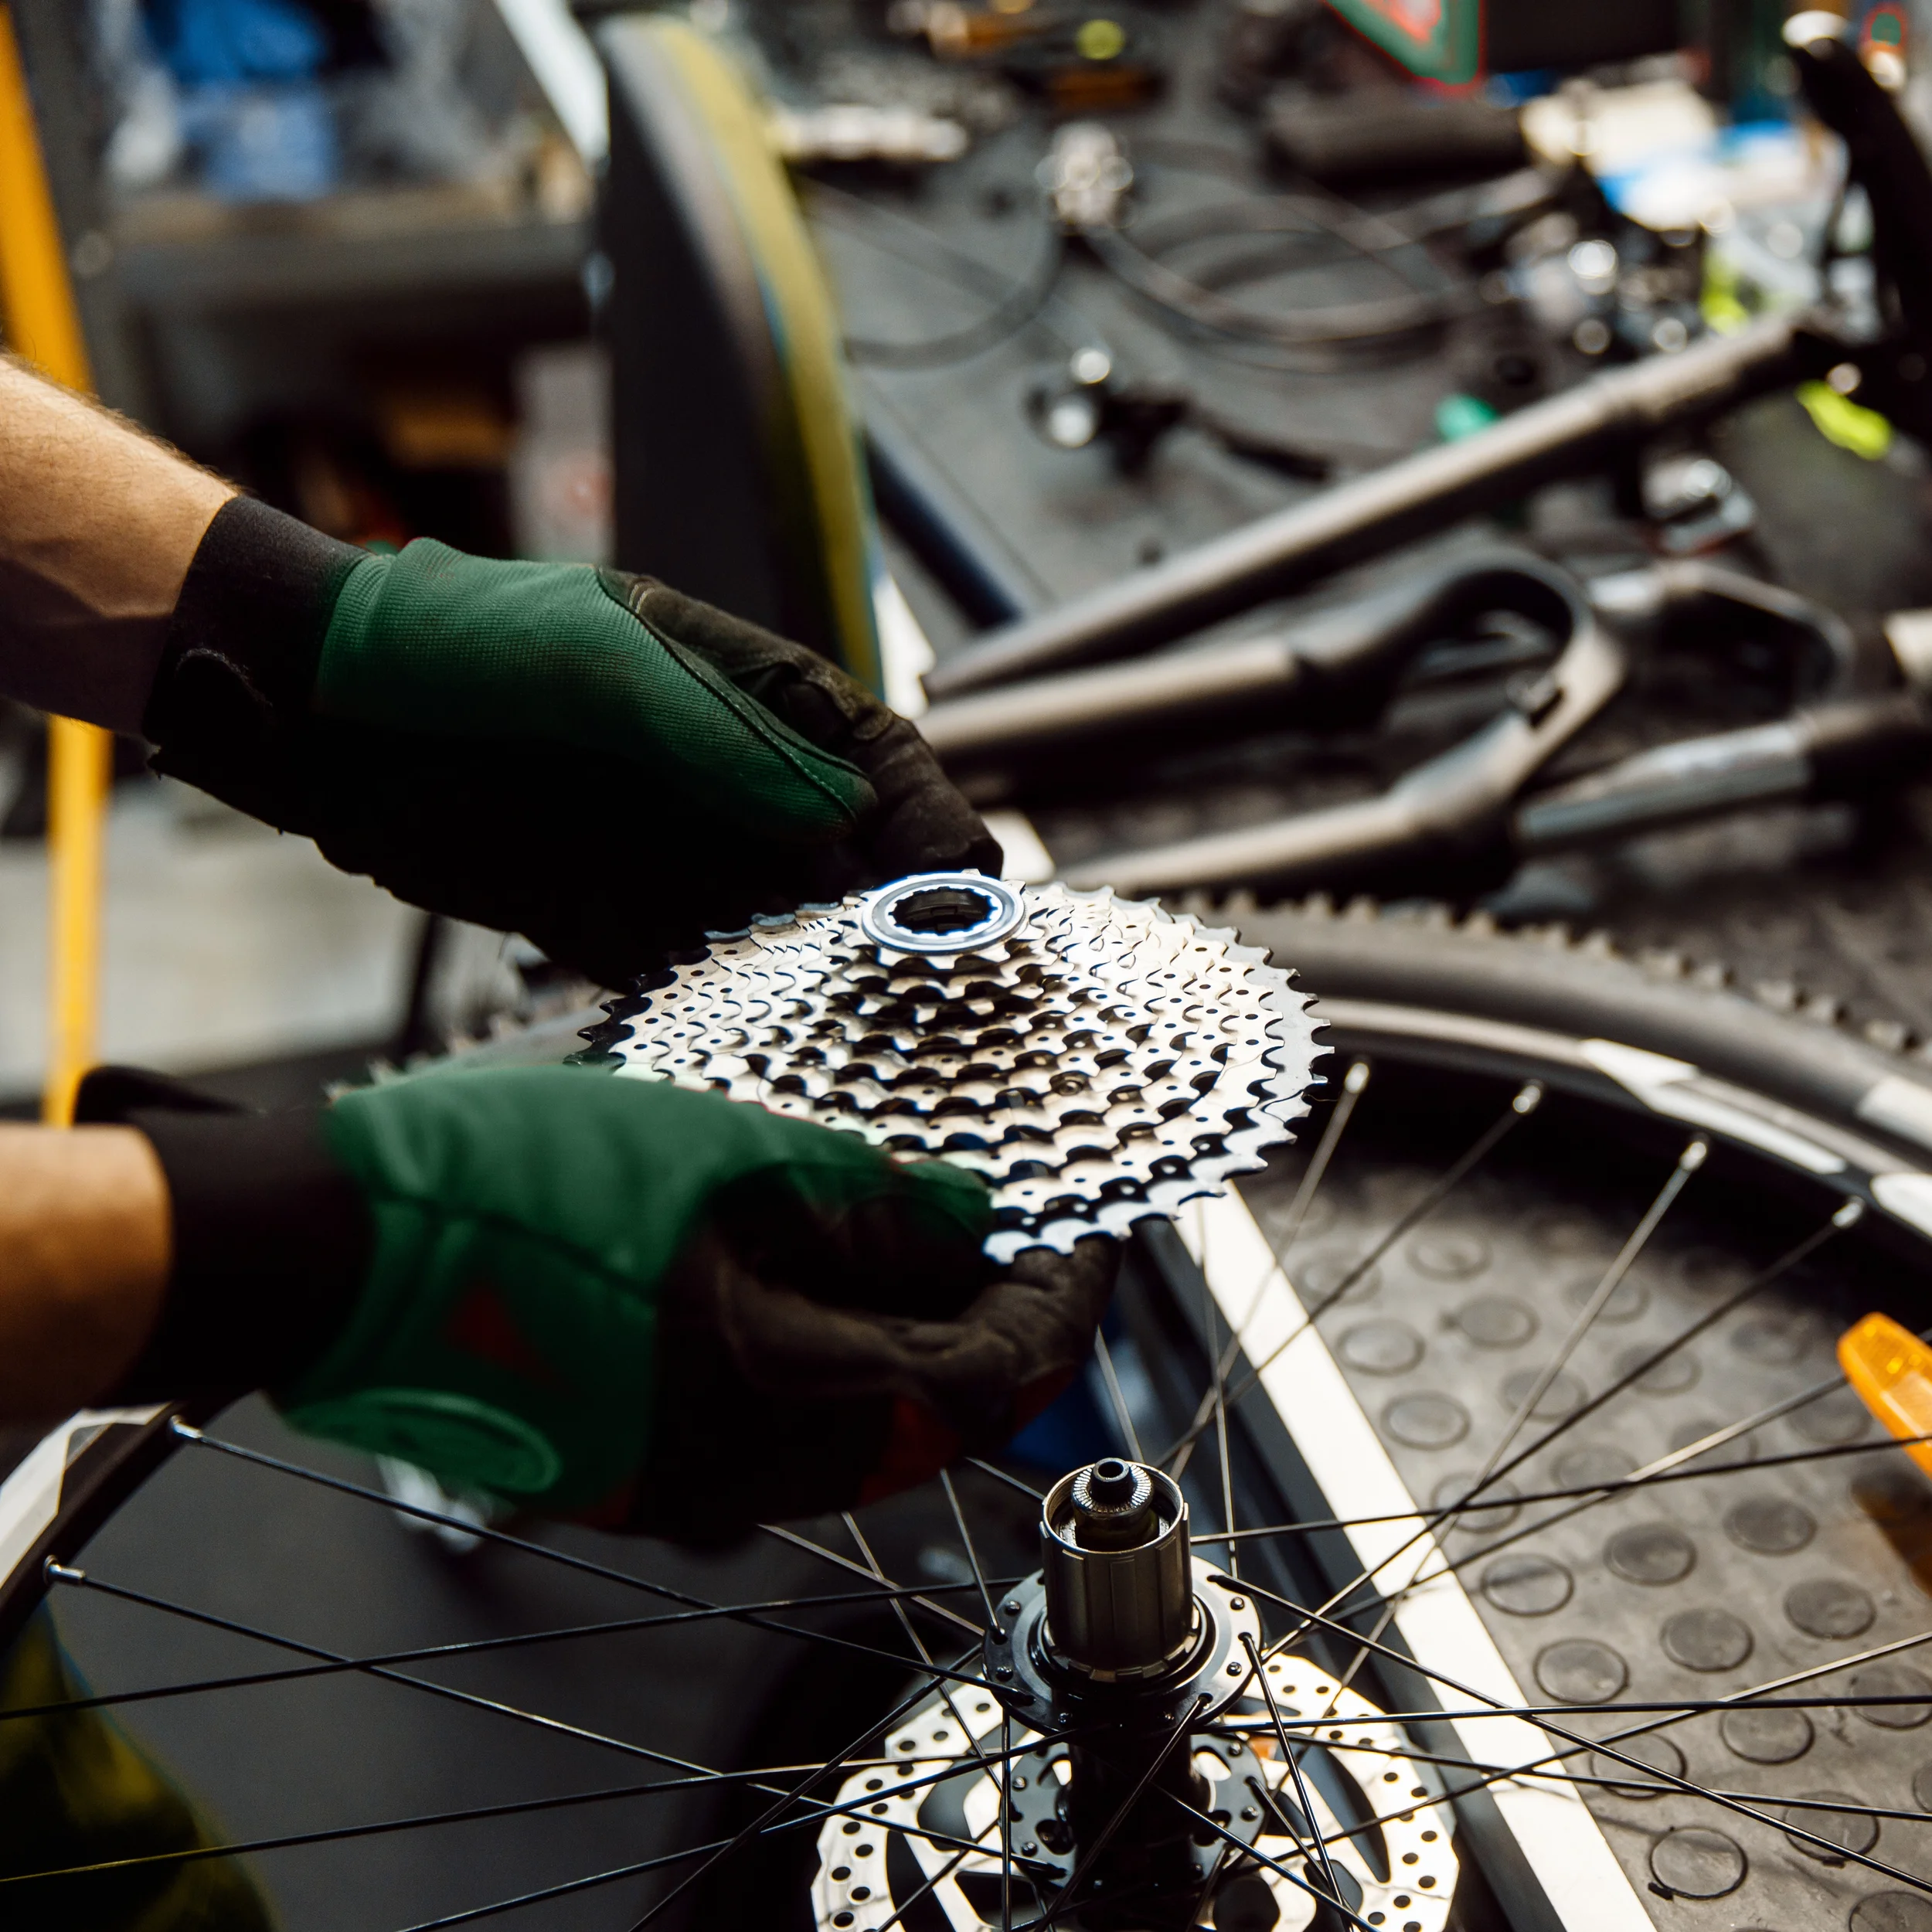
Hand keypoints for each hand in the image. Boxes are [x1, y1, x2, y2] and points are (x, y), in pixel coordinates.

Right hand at [89, 1065, 1115, 1533]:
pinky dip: (825, 1347)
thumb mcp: (721, 1158)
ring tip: (925, 1227)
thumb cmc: (512, 1191)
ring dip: (909, 1330)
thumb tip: (975, 1224)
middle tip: (1020, 1225)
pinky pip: (773, 1421)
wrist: (337, 1255)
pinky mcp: (633, 1459)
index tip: (1094, 1238)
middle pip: (929, 1416)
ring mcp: (681, 1481)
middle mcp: (742, 1476)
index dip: (1064, 1306)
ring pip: (854, 1422)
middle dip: (993, 1318)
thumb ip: (869, 1204)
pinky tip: (815, 1265)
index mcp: (782, 1400)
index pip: (988, 1381)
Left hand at [143, 501, 999, 984]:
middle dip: (890, 917)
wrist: (325, 706)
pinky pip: (695, 970)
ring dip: (819, 974)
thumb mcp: (603, 667)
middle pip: (846, 858)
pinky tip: (758, 1037)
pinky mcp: (614, 920)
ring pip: (782, 925)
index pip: (874, 757)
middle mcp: (728, 783)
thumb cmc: (465, 643)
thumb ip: (723, 742)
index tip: (958, 882)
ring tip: (857, 1024)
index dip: (927, 818)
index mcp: (748, 695)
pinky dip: (728, 1005)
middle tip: (927, 981)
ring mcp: (675, 854)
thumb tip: (848, 819)